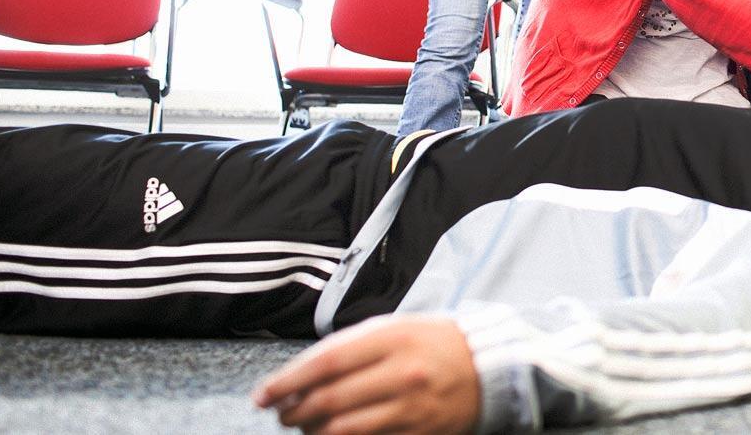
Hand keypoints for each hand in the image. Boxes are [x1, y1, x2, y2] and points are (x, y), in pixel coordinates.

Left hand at [253, 315, 479, 433]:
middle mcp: (401, 373)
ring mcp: (411, 407)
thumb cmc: (431, 343)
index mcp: (393, 338)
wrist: (487, 366)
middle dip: (294, 411)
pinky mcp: (418, 434)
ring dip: (313, 432)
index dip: (288, 381)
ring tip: (302, 425)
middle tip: (280, 413)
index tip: (263, 394)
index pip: (326, 363)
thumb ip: (350, 346)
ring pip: (344, 430)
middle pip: (330, 400)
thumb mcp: (395, 327)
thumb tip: (300, 374)